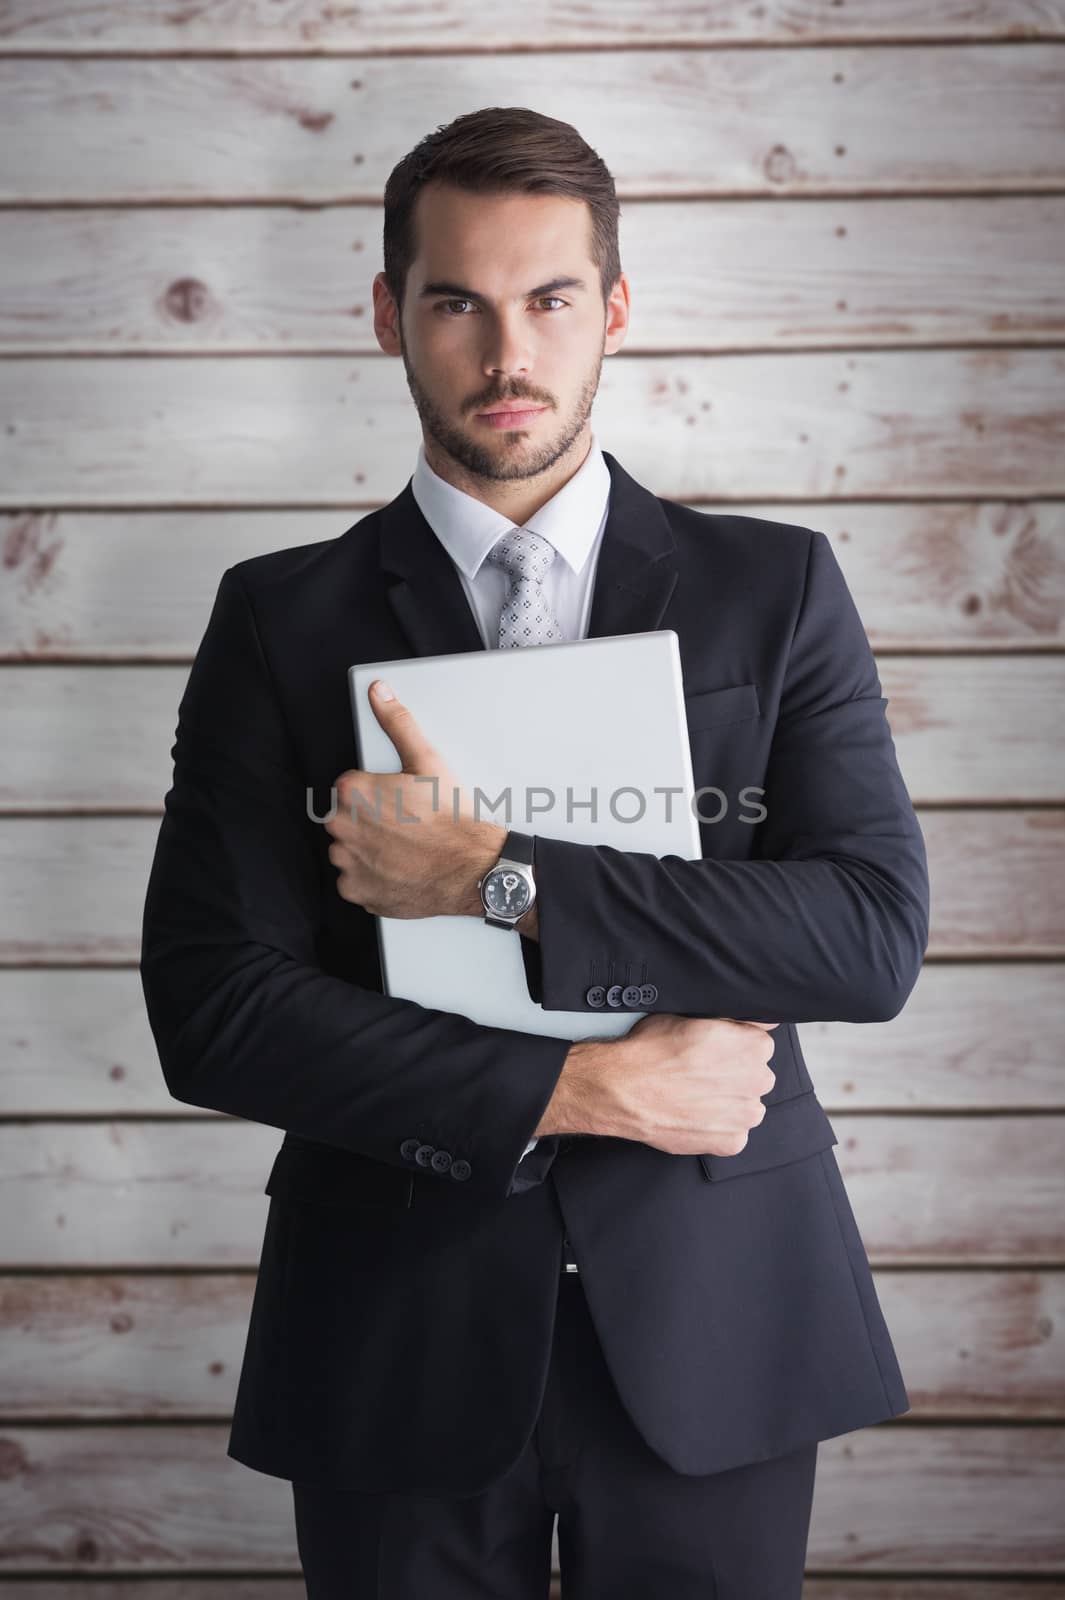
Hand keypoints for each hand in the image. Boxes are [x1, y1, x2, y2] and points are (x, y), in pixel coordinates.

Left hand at [324, 679, 503, 918]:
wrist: (472, 867)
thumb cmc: (451, 818)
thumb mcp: (427, 761)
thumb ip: (397, 722)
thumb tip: (378, 693)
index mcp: (353, 792)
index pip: (349, 789)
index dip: (376, 795)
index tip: (398, 803)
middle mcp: (343, 827)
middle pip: (346, 819)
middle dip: (369, 822)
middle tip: (404, 826)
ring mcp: (349, 862)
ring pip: (348, 851)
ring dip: (368, 850)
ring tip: (403, 849)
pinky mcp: (357, 891)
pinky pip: (355, 882)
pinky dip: (372, 878)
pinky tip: (398, 869)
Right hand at [588, 1013, 779, 1154]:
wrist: (623, 1089)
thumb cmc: (652, 1050)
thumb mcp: (692, 1015)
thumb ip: (734, 1019)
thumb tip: (762, 1021)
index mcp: (754, 1046)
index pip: (758, 1044)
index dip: (733, 1047)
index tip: (713, 1052)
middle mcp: (758, 1080)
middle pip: (756, 1076)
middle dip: (735, 1075)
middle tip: (701, 1074)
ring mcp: (746, 1115)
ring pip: (747, 1107)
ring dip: (729, 1103)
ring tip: (695, 1097)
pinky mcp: (731, 1142)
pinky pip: (734, 1135)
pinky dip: (718, 1129)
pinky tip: (694, 1116)